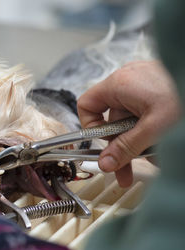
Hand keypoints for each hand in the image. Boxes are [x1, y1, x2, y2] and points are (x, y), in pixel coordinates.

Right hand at [77, 61, 180, 186]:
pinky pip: (145, 114)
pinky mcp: (156, 88)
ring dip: (140, 142)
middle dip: (121, 146)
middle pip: (112, 119)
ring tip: (156, 158)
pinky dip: (151, 131)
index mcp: (120, 84)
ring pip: (131, 120)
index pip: (87, 105)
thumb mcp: (154, 129)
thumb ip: (126, 148)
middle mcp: (128, 80)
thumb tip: (105, 163)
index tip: (104, 146)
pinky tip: (162, 144)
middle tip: (125, 169)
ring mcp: (143, 83)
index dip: (91, 128)